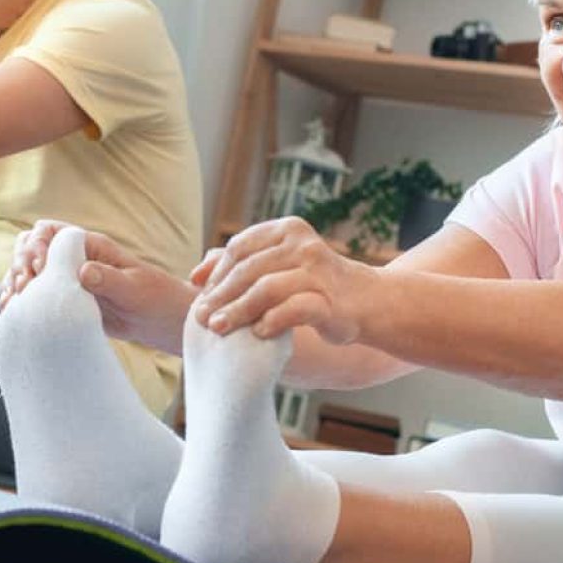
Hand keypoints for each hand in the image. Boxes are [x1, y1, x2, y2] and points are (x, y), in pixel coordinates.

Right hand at [1, 219, 195, 353]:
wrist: (162, 323)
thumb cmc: (155, 298)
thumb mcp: (134, 288)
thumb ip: (108, 279)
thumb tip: (82, 271)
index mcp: (89, 246)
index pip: (49, 231)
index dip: (37, 245)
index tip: (41, 269)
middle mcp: (74, 260)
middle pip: (30, 249)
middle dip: (20, 264)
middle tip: (25, 288)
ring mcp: (67, 281)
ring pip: (28, 273)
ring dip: (16, 283)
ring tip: (14, 301)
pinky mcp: (65, 302)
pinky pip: (36, 297)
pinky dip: (21, 302)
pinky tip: (12, 311)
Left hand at [192, 216, 374, 343]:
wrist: (366, 300)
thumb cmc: (314, 284)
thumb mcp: (278, 265)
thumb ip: (240, 264)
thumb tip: (196, 275)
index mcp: (287, 229)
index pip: (239, 248)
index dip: (216, 273)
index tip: (199, 296)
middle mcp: (303, 243)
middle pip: (248, 268)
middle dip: (220, 295)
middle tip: (201, 317)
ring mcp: (318, 270)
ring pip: (266, 288)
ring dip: (237, 310)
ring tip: (219, 327)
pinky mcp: (330, 299)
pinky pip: (294, 309)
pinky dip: (271, 321)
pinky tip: (257, 333)